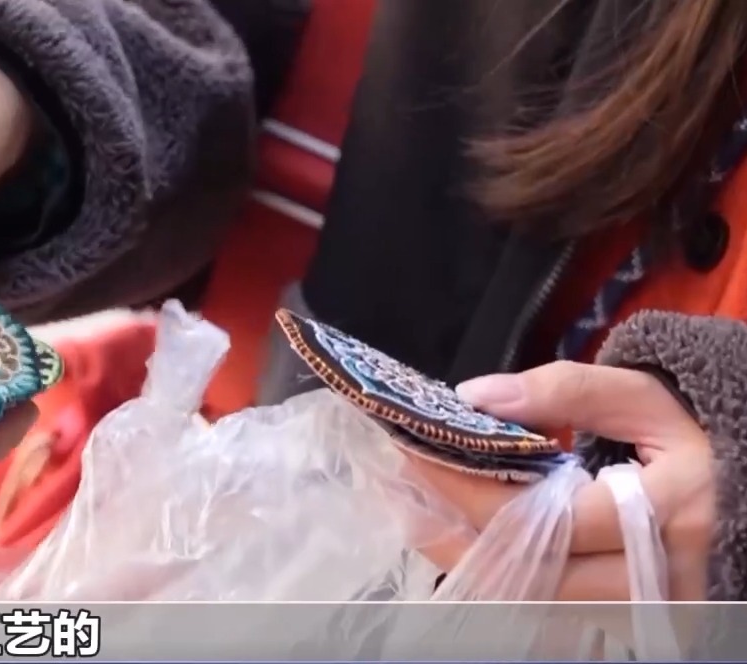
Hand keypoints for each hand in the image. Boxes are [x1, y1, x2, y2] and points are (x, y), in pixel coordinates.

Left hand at [410, 361, 713, 599]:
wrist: (734, 491)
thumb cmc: (692, 438)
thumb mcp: (643, 398)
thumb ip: (566, 390)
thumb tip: (475, 397)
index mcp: (664, 515)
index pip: (541, 517)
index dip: (468, 488)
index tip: (415, 455)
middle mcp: (652, 578)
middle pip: (525, 571)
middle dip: (451, 532)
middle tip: (400, 493)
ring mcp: (637, 612)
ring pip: (528, 603)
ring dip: (464, 560)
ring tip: (416, 516)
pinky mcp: (621, 624)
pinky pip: (543, 613)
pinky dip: (495, 579)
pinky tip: (458, 543)